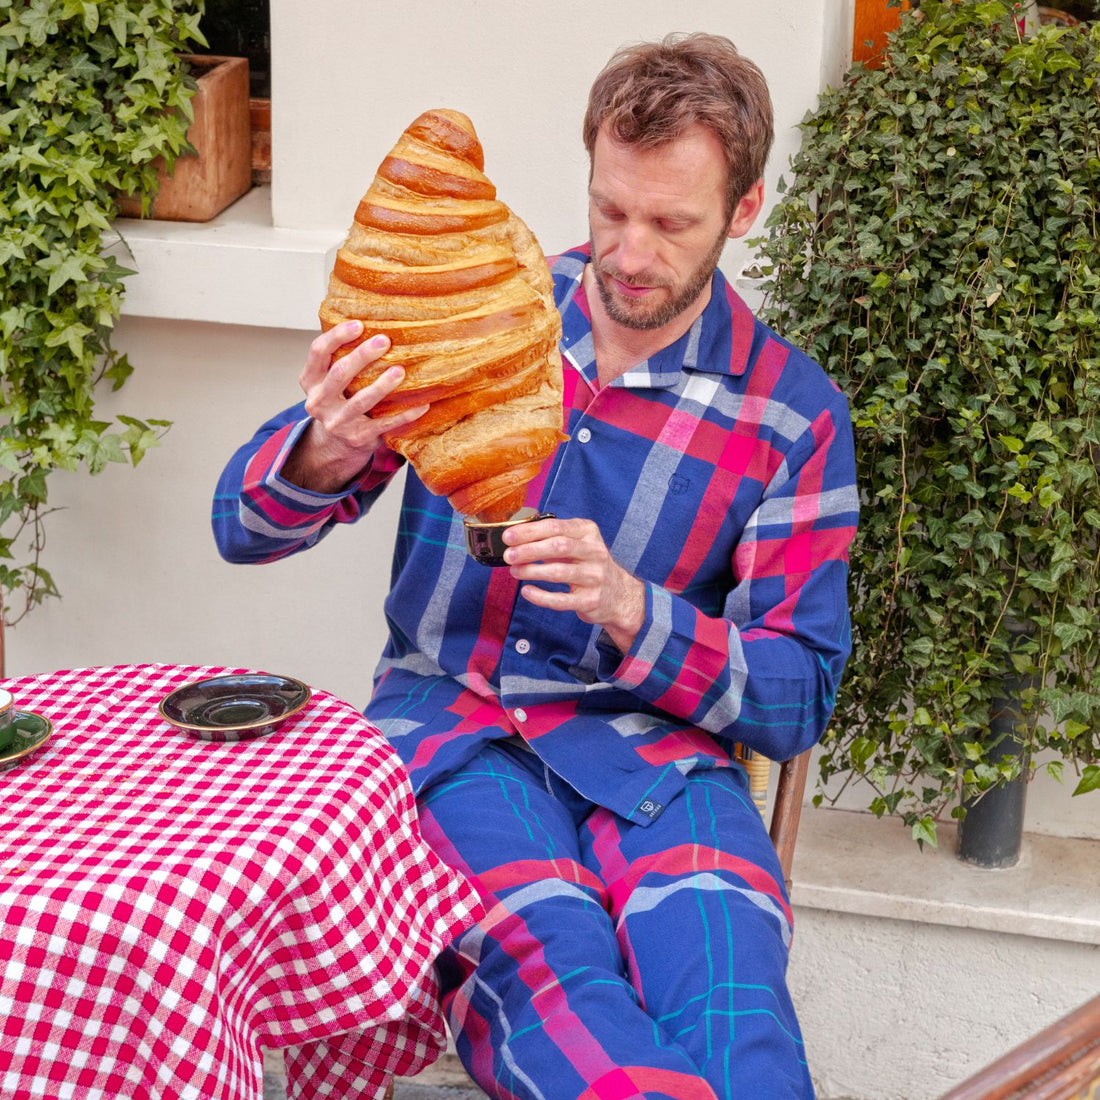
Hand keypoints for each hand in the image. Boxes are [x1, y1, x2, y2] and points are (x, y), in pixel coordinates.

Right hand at [281, 321, 427, 492]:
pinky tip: (423, 404)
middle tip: (384, 340)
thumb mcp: (328, 379)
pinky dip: (405, 415)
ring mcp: (337, 422)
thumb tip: (371, 317)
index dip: (337, 336)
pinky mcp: (358, 438)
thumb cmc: (340, 399)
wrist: (337, 444)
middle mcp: (318, 401)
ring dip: (382, 385)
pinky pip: (385, 425)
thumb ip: (339, 356)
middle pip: (340, 373)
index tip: (359, 324)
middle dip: (362, 356)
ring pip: (361, 401)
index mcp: (309, 380)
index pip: (318, 352)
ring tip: (400, 371)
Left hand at [503, 516, 644, 652]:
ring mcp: (594, 577)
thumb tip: (516, 537)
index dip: (530, 531)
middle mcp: (594, 552)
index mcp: (588, 533)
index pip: (556, 527)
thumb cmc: (589, 565)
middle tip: (509, 555)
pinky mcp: (590, 600)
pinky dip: (541, 596)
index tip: (508, 536)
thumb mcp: (578, 544)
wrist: (619, 595)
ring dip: (532, 571)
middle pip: (558, 547)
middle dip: (529, 550)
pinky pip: (561, 600)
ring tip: (514, 571)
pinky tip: (527, 591)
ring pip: (559, 572)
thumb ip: (552, 538)